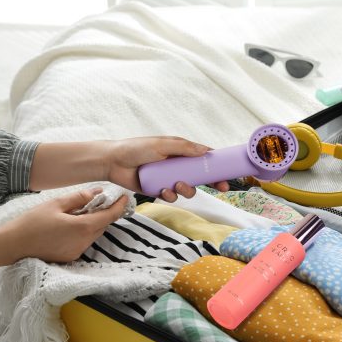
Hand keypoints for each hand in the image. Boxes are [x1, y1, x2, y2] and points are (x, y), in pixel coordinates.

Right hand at [0, 188, 128, 262]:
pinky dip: (84, 232)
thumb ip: (79, 198)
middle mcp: (84, 242)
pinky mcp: (70, 257)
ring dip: (94, 223)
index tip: (125, 197)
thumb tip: (97, 192)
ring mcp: (77, 251)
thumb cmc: (31, 223)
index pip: (109, 216)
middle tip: (102, 200)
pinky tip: (73, 224)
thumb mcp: (56, 204)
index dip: (119, 206)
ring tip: (84, 210)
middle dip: (105, 213)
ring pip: (94, 234)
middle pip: (102, 225)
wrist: (12, 245)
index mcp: (82, 227)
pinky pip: (84, 242)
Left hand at [105, 136, 229, 201]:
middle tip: (220, 187)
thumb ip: (184, 148)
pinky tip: (162, 190)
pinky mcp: (159, 190)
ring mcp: (168, 178)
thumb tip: (205, 151)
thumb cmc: (136, 148)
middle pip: (201, 176)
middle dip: (212, 182)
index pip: (203, 158)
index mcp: (180, 152)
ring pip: (188, 189)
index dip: (217, 166)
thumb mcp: (162, 145)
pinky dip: (169, 195)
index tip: (228, 173)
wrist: (114, 162)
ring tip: (176, 185)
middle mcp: (176, 165)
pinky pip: (172, 196)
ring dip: (187, 189)